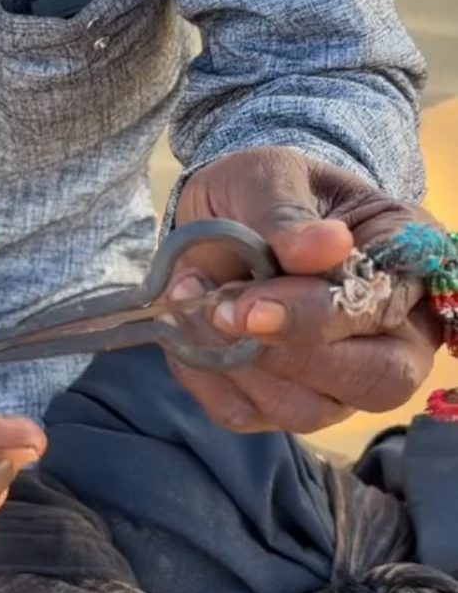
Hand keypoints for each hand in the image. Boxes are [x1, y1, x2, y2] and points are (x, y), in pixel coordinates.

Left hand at [169, 146, 441, 433]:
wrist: (223, 216)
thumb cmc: (263, 192)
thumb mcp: (268, 177)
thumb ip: (288, 212)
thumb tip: (325, 247)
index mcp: (405, 263)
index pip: (382, 309)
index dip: (313, 317)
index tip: (246, 307)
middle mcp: (394, 334)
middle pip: (375, 382)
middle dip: (284, 356)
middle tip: (217, 312)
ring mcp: (342, 379)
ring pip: (305, 411)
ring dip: (235, 366)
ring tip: (193, 304)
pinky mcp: (284, 402)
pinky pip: (246, 414)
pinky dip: (205, 379)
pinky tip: (186, 333)